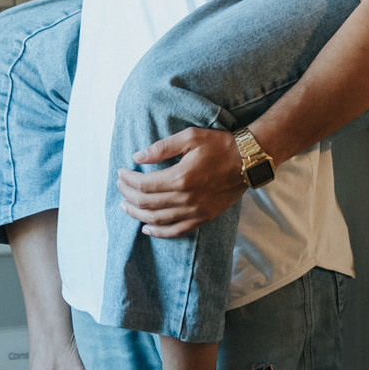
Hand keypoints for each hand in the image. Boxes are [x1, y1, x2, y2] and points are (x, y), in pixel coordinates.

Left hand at [117, 129, 245, 236]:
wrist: (249, 161)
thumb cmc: (220, 144)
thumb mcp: (190, 137)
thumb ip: (162, 147)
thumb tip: (137, 156)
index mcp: (181, 177)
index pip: (144, 184)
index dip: (128, 180)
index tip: (121, 172)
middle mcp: (186, 198)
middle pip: (147, 203)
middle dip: (128, 195)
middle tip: (120, 186)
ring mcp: (195, 211)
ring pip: (157, 219)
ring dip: (137, 214)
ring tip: (125, 205)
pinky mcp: (203, 218)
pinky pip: (176, 231)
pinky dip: (159, 232)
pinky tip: (147, 228)